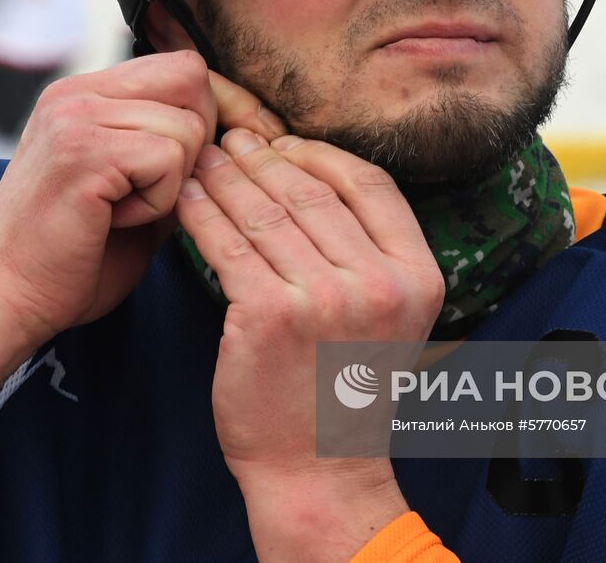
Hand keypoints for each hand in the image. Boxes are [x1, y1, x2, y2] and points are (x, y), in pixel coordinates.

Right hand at [0, 50, 284, 449]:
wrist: (3, 302)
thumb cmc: (68, 262)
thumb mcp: (130, 192)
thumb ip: (171, 157)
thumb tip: (233, 139)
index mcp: (85, 94)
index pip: (181, 67)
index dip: (205, 113)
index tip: (197, 165)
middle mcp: (77, 92)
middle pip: (191, 77)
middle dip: (199, 139)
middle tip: (160, 191)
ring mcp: (77, 115)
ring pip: (187, 126)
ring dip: (174, 182)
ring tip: (124, 210)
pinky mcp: (84, 149)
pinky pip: (169, 157)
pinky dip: (159, 201)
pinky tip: (115, 220)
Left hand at [177, 131, 444, 559]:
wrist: (318, 469)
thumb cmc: (344, 388)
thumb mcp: (387, 315)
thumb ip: (367, 250)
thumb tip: (309, 172)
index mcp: (418, 274)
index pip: (369, 183)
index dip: (320, 153)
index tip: (284, 143)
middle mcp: (378, 283)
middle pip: (312, 191)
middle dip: (264, 157)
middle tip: (233, 137)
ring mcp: (325, 300)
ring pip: (266, 212)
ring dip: (228, 177)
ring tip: (206, 158)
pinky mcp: (269, 317)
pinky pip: (228, 246)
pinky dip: (203, 214)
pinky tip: (187, 197)